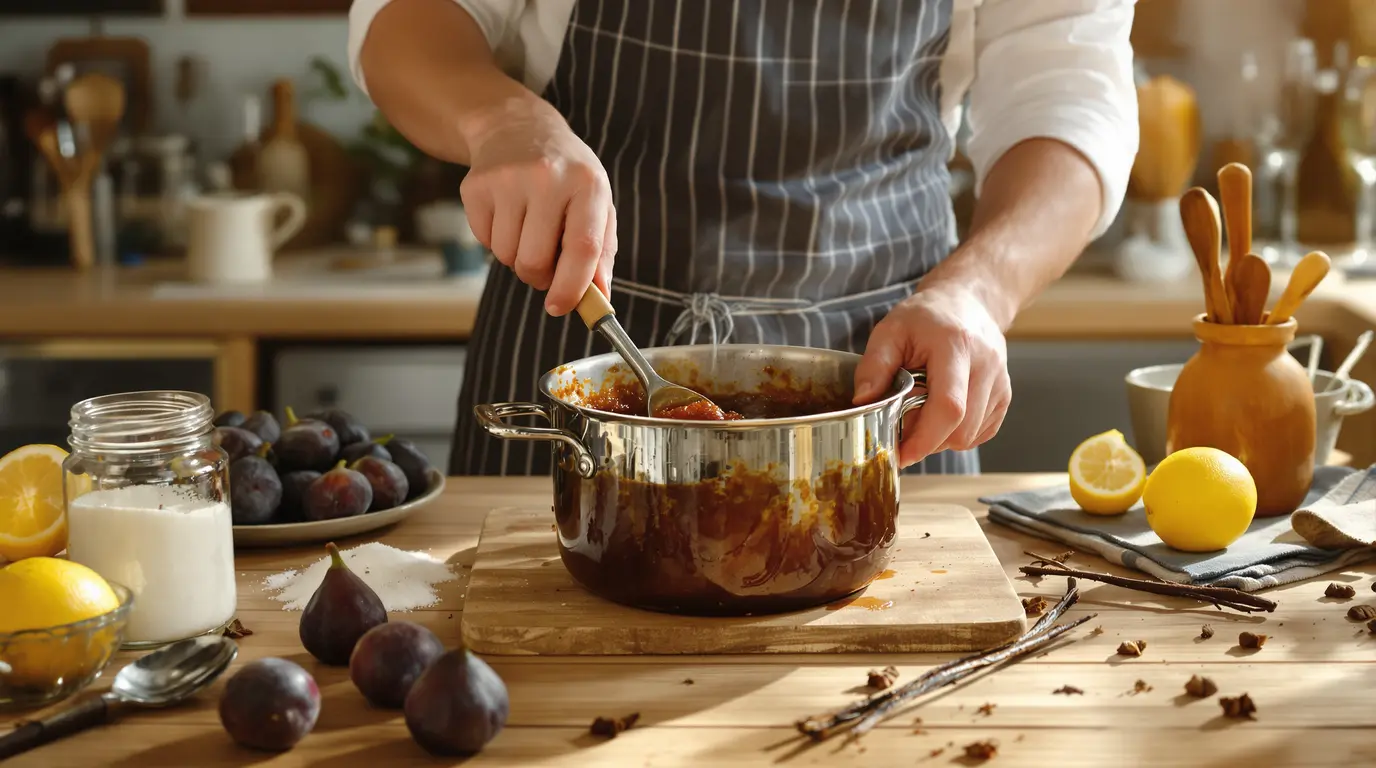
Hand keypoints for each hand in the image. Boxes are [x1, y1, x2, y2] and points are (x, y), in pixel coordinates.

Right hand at [459, 98, 617, 315]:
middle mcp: (547, 177)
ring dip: (517, 257)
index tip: (561, 308)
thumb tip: (599, 298)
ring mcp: (506, 179)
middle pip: (535, 261)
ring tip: (527, 229)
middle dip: (539, 277)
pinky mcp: (475, 186)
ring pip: (506, 256)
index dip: (572, 287)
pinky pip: (484, 242)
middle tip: (546, 263)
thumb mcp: (596, 202)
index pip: (582, 247)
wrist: (517, 127)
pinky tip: (507, 215)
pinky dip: (495, 241)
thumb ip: (601, 252)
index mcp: (587, 184)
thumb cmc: (566, 175)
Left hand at [853, 280, 1011, 466]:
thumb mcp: (890, 331)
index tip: (901, 454)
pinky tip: (941, 413)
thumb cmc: (925, 318)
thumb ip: (874, 367)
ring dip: (941, 438)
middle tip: (904, 428)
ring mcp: (1001, 382)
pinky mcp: (1004, 396)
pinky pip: (980, 434)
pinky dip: (957, 434)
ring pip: (971, 437)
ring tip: (922, 412)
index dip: (925, 438)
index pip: (949, 406)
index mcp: (956, 345)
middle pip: (962, 429)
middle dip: (928, 441)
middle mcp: (986, 365)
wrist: (967, 303)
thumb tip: (863, 404)